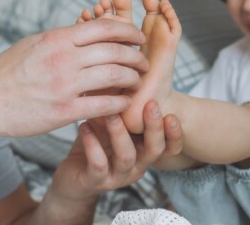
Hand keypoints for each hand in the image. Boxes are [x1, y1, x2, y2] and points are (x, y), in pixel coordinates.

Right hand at [0, 19, 148, 136]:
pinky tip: (124, 103)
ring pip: (114, 76)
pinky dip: (119, 103)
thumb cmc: (8, 70)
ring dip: (133, 79)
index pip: (105, 27)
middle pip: (116, 51)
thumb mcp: (36, 43)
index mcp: (58, 38)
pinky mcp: (63, 111)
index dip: (128, 30)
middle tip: (144, 63)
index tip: (138, 37)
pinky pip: (103, 105)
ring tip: (137, 82)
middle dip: (136, 56)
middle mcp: (64, 58)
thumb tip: (90, 30)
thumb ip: (65, 38)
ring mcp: (65, 85)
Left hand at [44, 100, 181, 214]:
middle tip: (151, 104)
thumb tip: (130, 68)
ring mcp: (117, 176)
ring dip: (120, 133)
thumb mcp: (115, 122)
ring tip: (111, 114)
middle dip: (154, 128)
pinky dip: (93, 145)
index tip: (172, 114)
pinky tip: (85, 127)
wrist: (74, 176)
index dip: (175, 134)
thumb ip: (125, 106)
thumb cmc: (98, 143)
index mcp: (145, 151)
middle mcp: (137, 165)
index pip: (170, 147)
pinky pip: (98, 164)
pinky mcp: (95, 181)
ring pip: (126, 157)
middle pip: (155, 150)